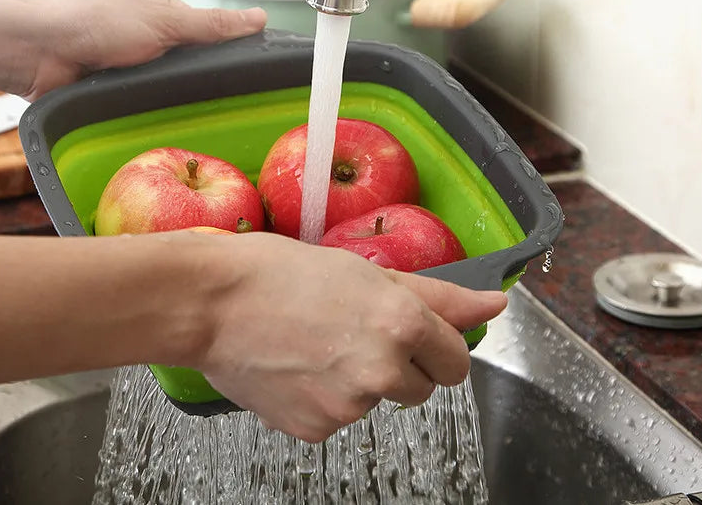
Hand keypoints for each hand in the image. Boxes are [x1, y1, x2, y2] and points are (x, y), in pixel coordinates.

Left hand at [25, 0, 266, 98]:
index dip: (223, 53)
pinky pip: (143, 103)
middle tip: (205, 97)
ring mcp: (130, 62)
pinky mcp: (114, 87)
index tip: (239, 75)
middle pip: (189, 65)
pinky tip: (151, 113)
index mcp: (162, 10)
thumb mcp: (166, 22)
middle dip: (193, 80)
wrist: (40, 52)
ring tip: (176, 109)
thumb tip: (260, 18)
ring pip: (166, 87)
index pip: (209, 34)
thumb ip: (213, 26)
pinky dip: (146, 107)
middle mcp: (147, 35)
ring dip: (168, 96)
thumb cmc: (96, 25)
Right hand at [188, 232, 506, 442]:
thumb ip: (438, 296)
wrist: (209, 303)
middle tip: (350, 333)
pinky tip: (295, 368)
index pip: (456, 362)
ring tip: (312, 345)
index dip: (434, 348)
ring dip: (356, 382)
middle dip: (397, 367)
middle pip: (420, 389)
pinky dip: (321, 400)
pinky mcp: (314, 430)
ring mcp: (348, 406)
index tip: (412, 339)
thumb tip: (493, 304)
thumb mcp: (364, 272)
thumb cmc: (278, 273)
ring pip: (374, 402)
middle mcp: (383, 369)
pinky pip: (336, 420)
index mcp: (402, 322)